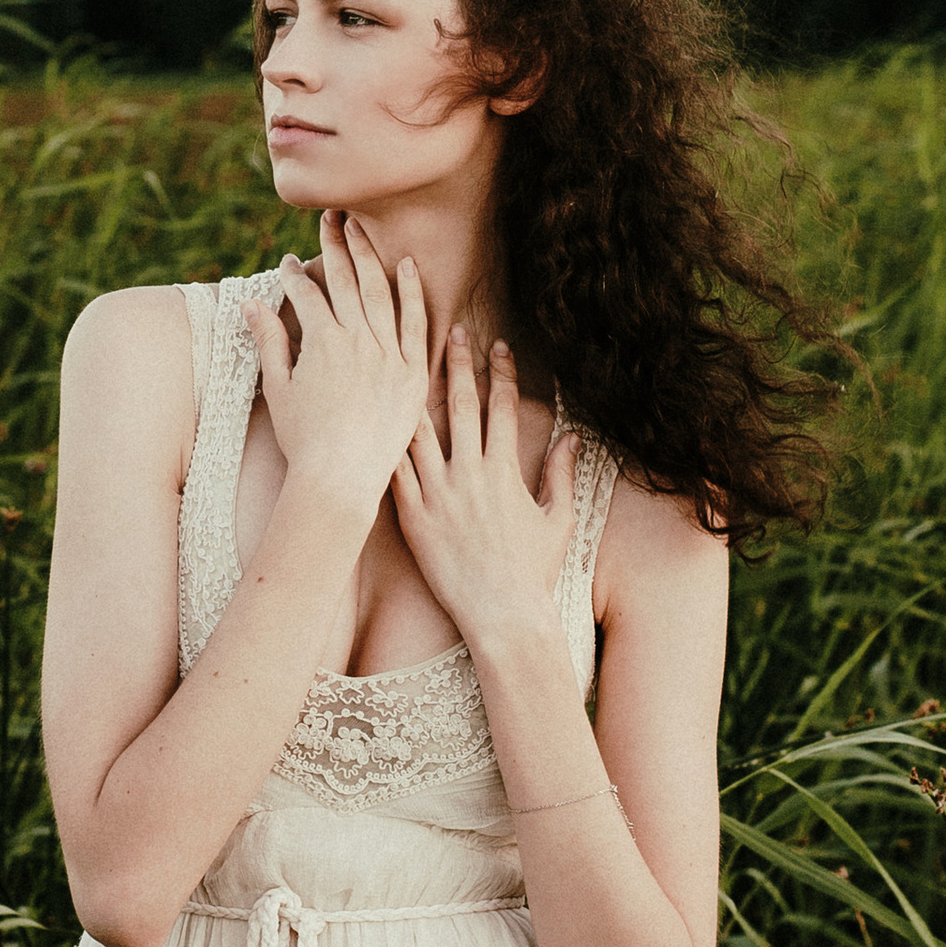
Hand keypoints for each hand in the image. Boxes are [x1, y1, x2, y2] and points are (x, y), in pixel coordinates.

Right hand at [245, 212, 430, 522]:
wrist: (340, 479)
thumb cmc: (304, 439)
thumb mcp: (279, 388)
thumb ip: (269, 341)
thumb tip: (250, 304)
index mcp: (322, 342)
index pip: (309, 294)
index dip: (296, 276)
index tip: (290, 262)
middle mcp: (357, 340)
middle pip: (346, 281)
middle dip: (336, 246)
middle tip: (331, 219)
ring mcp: (389, 355)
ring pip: (380, 292)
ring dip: (369, 256)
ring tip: (361, 230)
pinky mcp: (414, 373)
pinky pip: (416, 323)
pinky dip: (412, 291)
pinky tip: (407, 265)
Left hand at [392, 332, 577, 659]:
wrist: (502, 616)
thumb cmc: (532, 572)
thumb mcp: (557, 519)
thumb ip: (562, 473)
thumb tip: (574, 436)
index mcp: (504, 471)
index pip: (502, 407)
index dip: (500, 372)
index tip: (498, 344)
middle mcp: (469, 475)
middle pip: (459, 407)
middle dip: (457, 365)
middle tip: (451, 330)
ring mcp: (437, 495)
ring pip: (419, 431)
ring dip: (411, 393)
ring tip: (401, 360)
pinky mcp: (412, 517)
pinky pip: (394, 472)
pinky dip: (385, 443)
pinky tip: (371, 416)